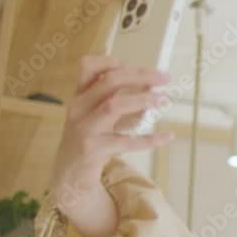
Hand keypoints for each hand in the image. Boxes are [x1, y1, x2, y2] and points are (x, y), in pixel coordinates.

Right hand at [49, 55, 172, 193]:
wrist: (69, 175)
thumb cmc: (89, 140)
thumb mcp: (97, 116)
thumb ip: (118, 100)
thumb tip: (152, 87)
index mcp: (80, 96)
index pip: (87, 67)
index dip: (112, 62)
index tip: (139, 68)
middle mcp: (79, 108)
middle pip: (109, 82)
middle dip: (140, 76)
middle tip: (165, 78)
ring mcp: (84, 128)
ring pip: (114, 106)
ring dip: (142, 100)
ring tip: (164, 100)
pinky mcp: (93, 149)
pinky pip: (126, 141)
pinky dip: (150, 139)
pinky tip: (168, 136)